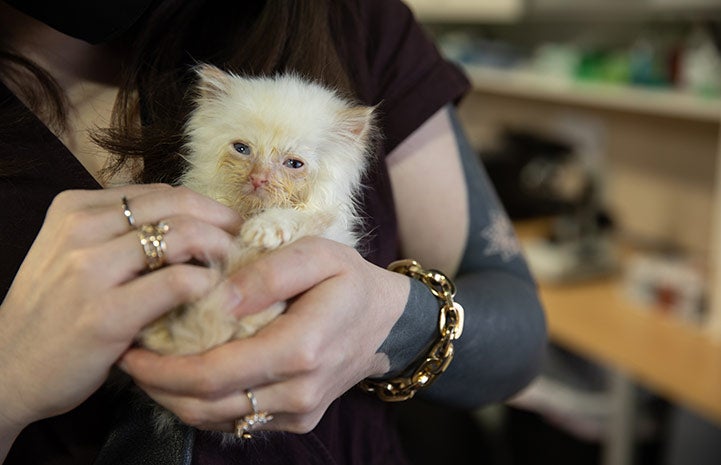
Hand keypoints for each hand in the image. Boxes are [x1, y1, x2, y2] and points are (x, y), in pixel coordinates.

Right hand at [0, 185, 240, 434]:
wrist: (6, 370)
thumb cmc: (53, 312)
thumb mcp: (73, 254)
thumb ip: (120, 233)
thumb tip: (191, 223)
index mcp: (74, 207)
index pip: (161, 192)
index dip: (205, 207)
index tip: (227, 225)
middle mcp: (80, 228)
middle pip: (177, 205)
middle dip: (221, 222)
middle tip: (240, 243)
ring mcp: (90, 269)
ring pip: (183, 235)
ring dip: (219, 250)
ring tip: (229, 269)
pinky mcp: (106, 313)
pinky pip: (178, 282)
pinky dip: (206, 285)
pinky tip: (211, 296)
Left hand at [120, 236, 409, 433]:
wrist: (386, 323)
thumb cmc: (349, 281)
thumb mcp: (318, 255)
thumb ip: (269, 272)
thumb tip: (218, 298)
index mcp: (301, 349)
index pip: (215, 372)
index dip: (164, 367)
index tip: (132, 348)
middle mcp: (298, 392)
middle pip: (207, 404)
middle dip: (159, 386)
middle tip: (130, 358)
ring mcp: (299, 412)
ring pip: (218, 419)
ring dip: (176, 398)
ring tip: (151, 367)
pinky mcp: (298, 421)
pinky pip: (238, 422)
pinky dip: (205, 404)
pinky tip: (189, 378)